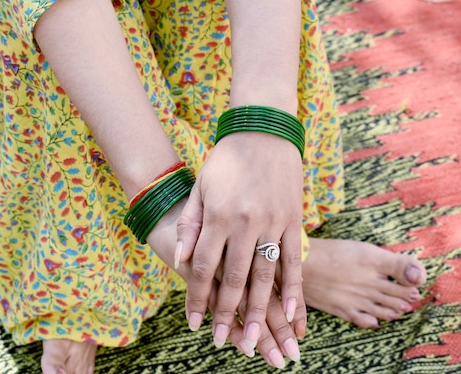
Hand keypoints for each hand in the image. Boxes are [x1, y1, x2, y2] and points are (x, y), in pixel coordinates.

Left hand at [176, 130, 305, 349]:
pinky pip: (294, 260)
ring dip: (258, 311)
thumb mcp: (200, 189)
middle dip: (225, 313)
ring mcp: (272, 223)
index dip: (197, 297)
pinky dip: (292, 289)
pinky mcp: (293, 221)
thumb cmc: (225, 162)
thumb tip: (182, 260)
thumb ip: (191, 225)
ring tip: (252, 339)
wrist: (262, 133)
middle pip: (233, 278)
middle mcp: (244, 223)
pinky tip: (289, 314)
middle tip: (222, 341)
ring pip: (264, 276)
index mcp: (217, 216)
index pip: (204, 266)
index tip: (193, 323)